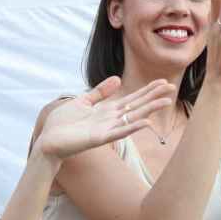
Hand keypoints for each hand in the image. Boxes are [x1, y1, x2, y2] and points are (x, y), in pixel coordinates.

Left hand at [33, 77, 175, 160]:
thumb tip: (118, 79)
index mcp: (107, 111)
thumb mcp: (82, 102)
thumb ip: (99, 92)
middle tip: (172, 87)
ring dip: (149, 110)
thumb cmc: (63, 124)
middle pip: (137, 106)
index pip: (132, 98)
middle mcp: (111, 120)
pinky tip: (145, 122)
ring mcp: (106, 129)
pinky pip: (119, 132)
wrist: (48, 140)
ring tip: (165, 102)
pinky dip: (132, 127)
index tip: (162, 81)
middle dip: (154, 96)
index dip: (147, 90)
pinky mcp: (99, 138)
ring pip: (132, 118)